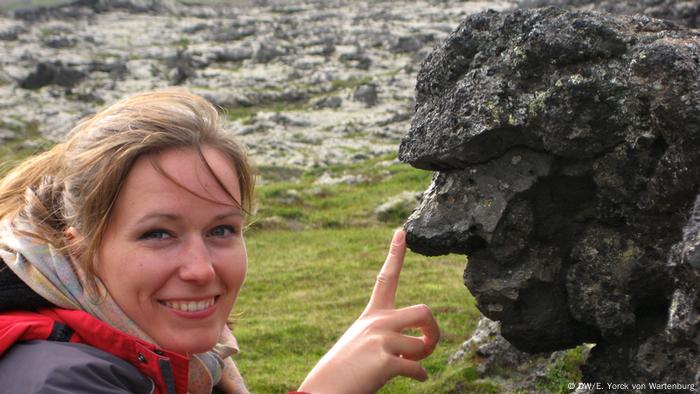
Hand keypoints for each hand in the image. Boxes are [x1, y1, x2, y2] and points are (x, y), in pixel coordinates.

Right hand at [298, 229, 439, 393]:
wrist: (323, 392)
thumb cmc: (342, 373)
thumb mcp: (362, 346)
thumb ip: (385, 337)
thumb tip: (417, 348)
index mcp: (371, 316)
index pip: (386, 278)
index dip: (395, 253)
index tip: (402, 231)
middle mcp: (377, 323)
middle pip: (423, 311)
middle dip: (433, 329)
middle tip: (427, 344)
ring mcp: (381, 341)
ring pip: (421, 342)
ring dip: (424, 357)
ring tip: (415, 364)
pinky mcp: (385, 361)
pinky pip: (416, 368)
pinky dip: (420, 376)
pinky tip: (417, 379)